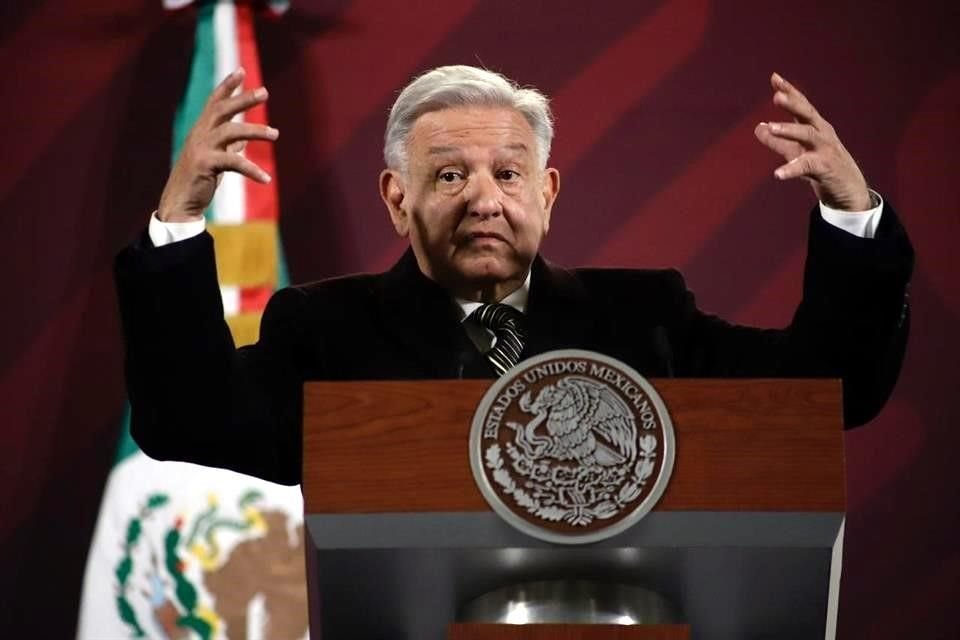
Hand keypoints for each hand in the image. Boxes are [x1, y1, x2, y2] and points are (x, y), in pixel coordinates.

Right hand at [157, 68, 278, 221]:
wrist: (180, 202)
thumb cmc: (199, 180)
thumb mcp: (215, 159)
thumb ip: (229, 146)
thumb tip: (244, 139)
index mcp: (202, 130)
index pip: (214, 102)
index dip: (227, 86)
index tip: (241, 71)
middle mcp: (199, 134)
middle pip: (222, 110)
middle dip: (243, 99)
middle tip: (264, 92)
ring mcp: (201, 148)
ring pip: (230, 131)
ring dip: (255, 131)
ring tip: (275, 134)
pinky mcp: (205, 164)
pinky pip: (234, 163)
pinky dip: (252, 170)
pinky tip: (266, 179)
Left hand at [754, 73, 871, 211]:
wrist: (848, 188)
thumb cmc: (821, 166)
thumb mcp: (796, 151)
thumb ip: (777, 140)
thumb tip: (758, 127)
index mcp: (815, 126)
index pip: (802, 105)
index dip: (789, 91)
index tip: (775, 77)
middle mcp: (822, 133)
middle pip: (807, 114)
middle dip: (793, 103)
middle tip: (776, 96)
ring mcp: (825, 149)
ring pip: (807, 135)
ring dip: (788, 130)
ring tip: (770, 127)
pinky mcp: (825, 167)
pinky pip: (806, 167)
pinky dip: (791, 170)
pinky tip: (778, 174)